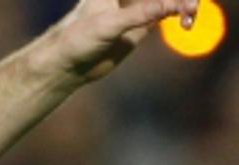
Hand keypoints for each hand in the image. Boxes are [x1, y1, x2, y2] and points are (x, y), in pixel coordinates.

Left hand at [48, 0, 198, 83]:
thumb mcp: (108, 25)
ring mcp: (139, 3)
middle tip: (189, 7)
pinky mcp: (145, 19)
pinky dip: (183, 12)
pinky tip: (186, 22)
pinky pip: (172, 9)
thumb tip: (173, 5)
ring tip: (189, 15)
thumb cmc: (78, 39)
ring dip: (186, 2)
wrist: (69, 64)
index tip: (180, 2)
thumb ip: (140, 14)